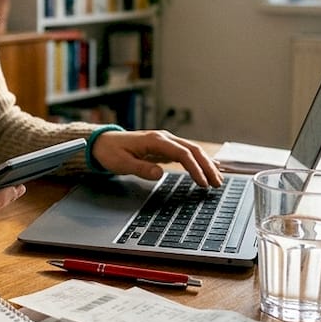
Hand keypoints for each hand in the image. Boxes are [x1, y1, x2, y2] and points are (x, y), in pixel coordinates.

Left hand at [90, 130, 223, 187]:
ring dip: (206, 164)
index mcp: (155, 140)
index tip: (202, 183)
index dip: (195, 168)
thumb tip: (160, 174)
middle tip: (218, 183)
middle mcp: (164, 138)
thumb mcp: (122, 163)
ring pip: (192, 150)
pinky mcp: (165, 148)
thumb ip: (141, 169)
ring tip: (218, 178)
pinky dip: (199, 161)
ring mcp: (165, 142)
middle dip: (207, 166)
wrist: (103, 143)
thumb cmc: (111, 152)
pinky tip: (208, 168)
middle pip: (193, 150)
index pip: (182, 154)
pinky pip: (186, 153)